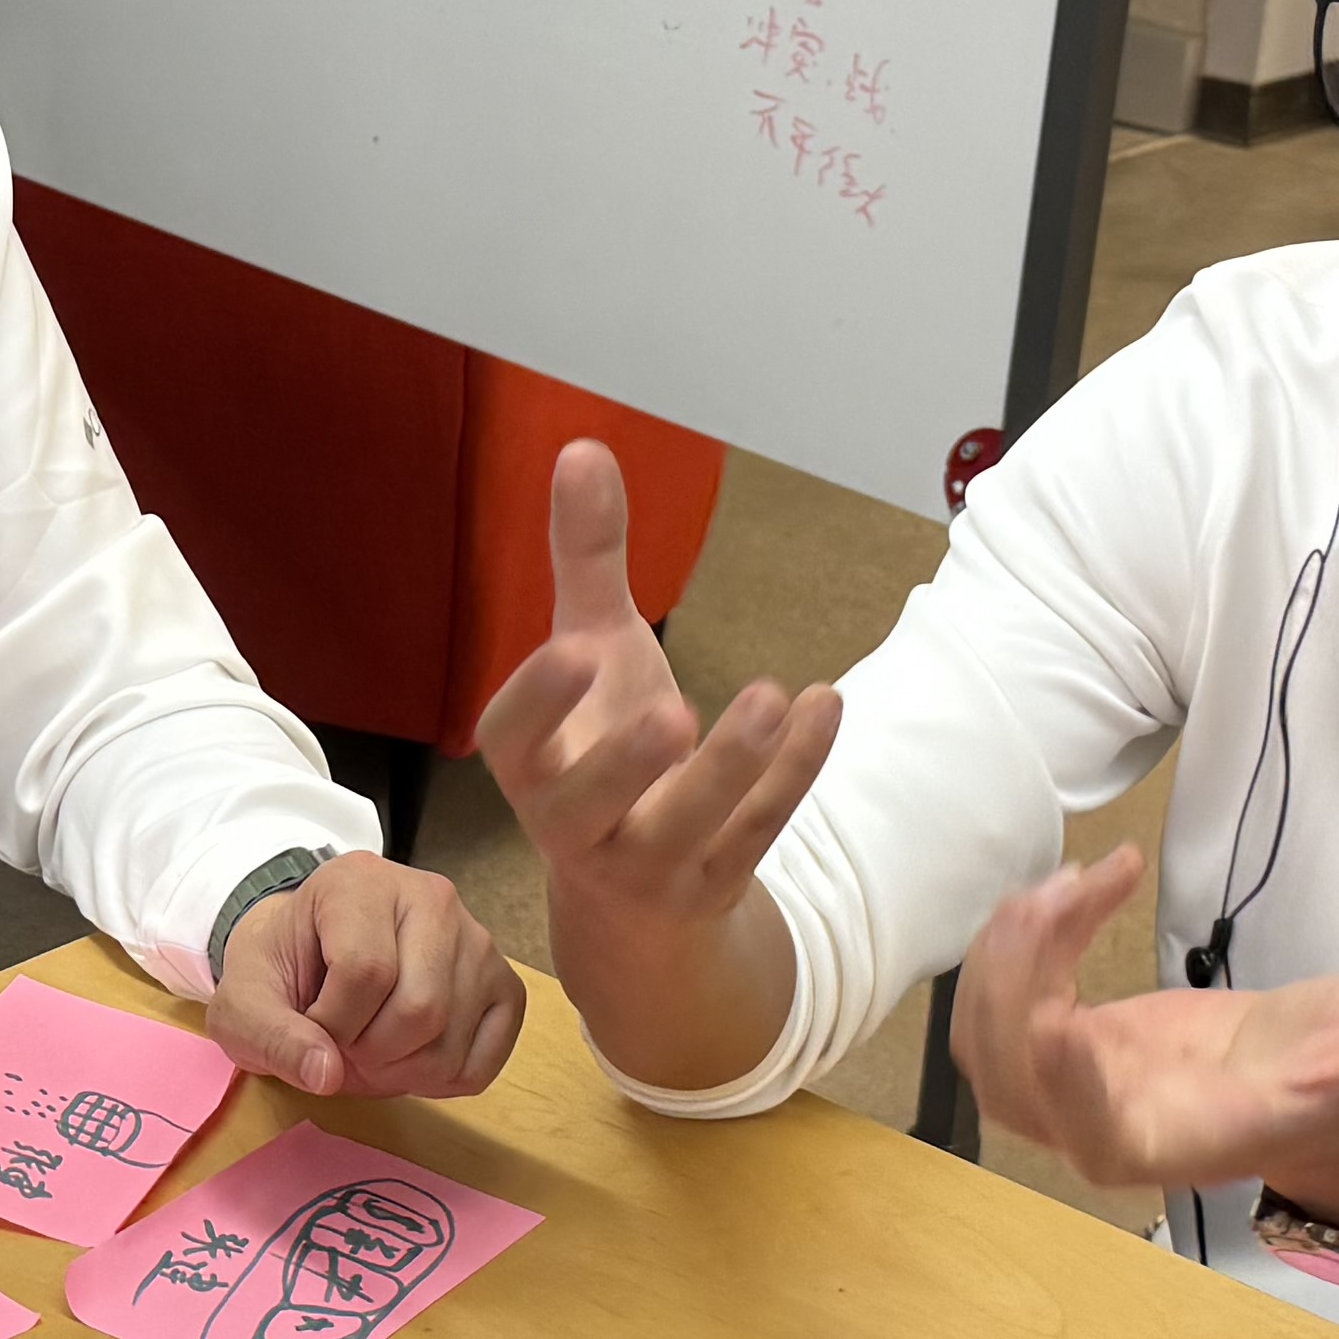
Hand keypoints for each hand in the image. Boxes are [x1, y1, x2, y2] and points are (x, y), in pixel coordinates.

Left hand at [205, 851, 523, 1100]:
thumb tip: (327, 1074)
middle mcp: (432, 897)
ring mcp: (478, 940)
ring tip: (370, 1047)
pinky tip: (408, 1056)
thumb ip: (271, 1037)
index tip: (310, 1025)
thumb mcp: (245, 1002)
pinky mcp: (504, 984)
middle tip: (343, 1043)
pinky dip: (439, 1082)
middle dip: (368, 1052)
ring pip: (450, 1042)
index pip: (365, 971)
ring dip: (400, 1072)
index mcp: (360, 881)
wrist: (311, 957)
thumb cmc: (280, 973)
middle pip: (420, 1009)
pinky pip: (483, 1062)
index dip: (331, 1024)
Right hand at [477, 439, 838, 946]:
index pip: (513, 744)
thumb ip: (586, 559)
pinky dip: (796, 771)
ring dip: (734, 767)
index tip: (575, 650)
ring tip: (771, 693)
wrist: (638, 889)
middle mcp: (576, 826)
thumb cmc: (605, 747)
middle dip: (628, 764)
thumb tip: (583, 449)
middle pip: (588, 807)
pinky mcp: (715, 882)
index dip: (537, 703)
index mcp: (531, 766)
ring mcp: (648, 865)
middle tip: (673, 710)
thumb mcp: (596, 651)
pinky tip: (825, 703)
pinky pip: (758, 830)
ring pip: (687, 828)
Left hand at [945, 845, 1338, 1204]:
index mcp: (1186, 1143)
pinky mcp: (1064, 1053)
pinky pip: (999, 1011)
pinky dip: (1013, 948)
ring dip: (1006, 956)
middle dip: (1022, 983)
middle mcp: (1114, 1133)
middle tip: (1075, 889)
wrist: (1322, 1090)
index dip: (1069, 1089)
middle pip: (1015, 1084)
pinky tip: (1070, 891)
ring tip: (1078, 880)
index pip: (1102, 1137)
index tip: (1057, 1019)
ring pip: (987, 1045)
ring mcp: (1076, 1097)